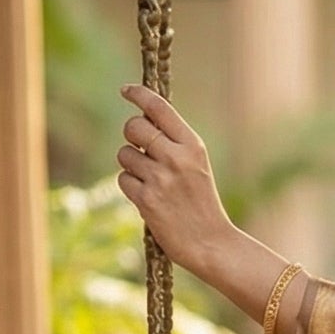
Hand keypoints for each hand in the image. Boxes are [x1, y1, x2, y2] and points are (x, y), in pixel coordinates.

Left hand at [116, 87, 232, 278]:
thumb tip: (141, 121)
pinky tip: (148, 197)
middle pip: (134, 127)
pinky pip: (123, 179)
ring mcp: (160, 178)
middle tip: (142, 149)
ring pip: (125, 154)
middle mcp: (176, 157)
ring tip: (151, 181)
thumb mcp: (198, 166)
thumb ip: (174, 143)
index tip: (125, 90)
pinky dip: (130, 186)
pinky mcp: (146, 199)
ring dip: (131, 165)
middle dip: (132, 136)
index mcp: (193, 145)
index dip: (138, 95)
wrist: (211, 243)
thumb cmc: (202, 203)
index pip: (159, 107)